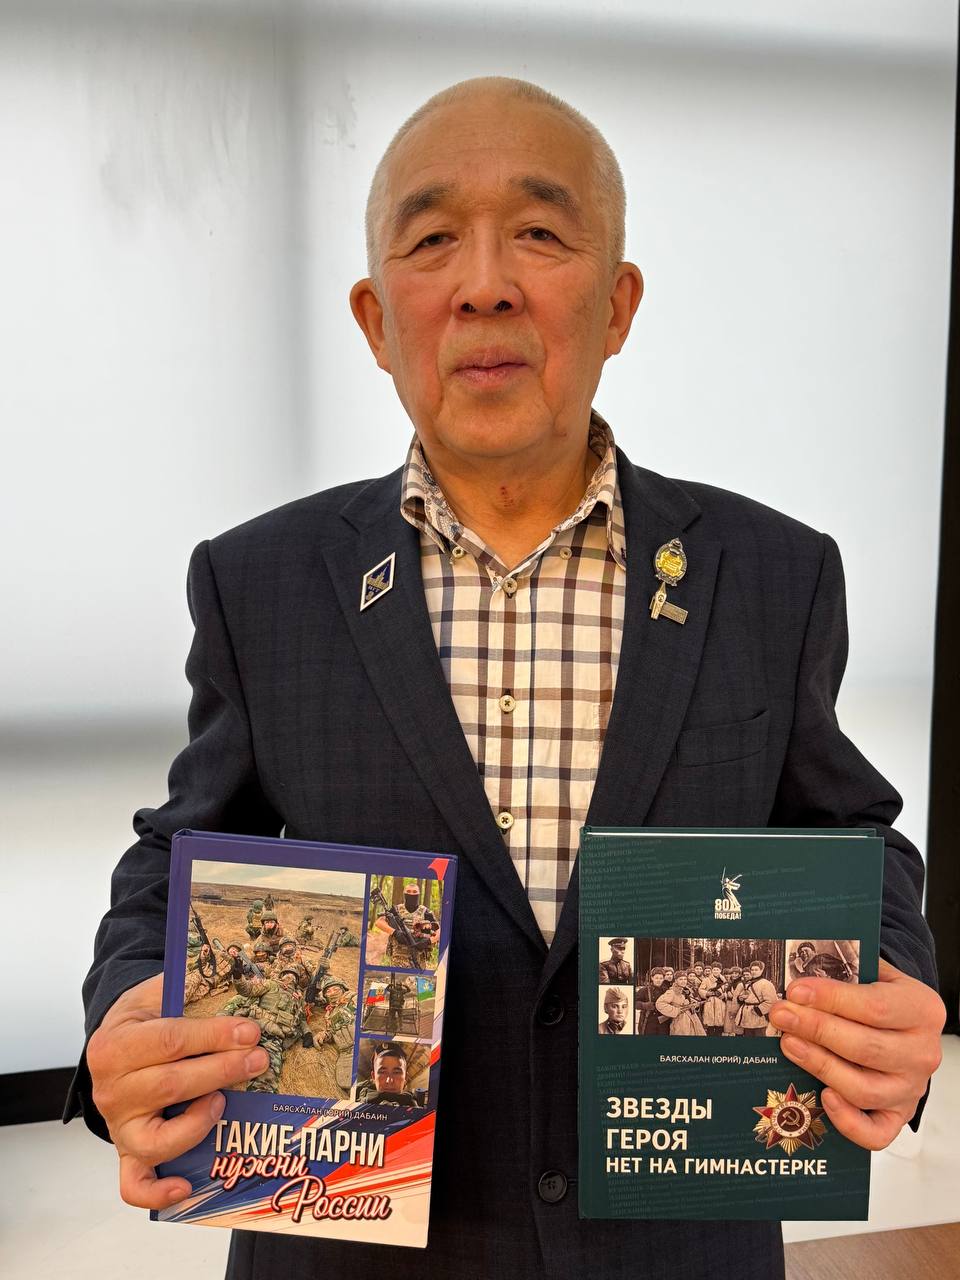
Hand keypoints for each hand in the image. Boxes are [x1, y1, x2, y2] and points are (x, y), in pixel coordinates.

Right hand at [86, 974, 268, 1209]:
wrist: (109, 1048)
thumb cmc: (141, 1020)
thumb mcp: (153, 992)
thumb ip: (185, 985)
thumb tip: (234, 975)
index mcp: (114, 1046)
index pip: (171, 1041)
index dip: (214, 1036)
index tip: (250, 1031)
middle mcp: (111, 1091)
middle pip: (172, 1085)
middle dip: (223, 1071)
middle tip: (258, 1059)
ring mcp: (119, 1127)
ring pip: (159, 1139)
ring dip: (199, 1124)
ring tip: (224, 1103)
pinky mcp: (127, 1153)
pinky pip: (135, 1184)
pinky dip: (158, 1193)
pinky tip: (186, 1187)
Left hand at [769, 959, 944, 1149]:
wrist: (906, 1025)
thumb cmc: (882, 997)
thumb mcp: (874, 974)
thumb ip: (846, 973)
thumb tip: (800, 977)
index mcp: (922, 1010)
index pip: (875, 1007)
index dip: (831, 999)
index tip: (796, 991)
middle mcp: (922, 1053)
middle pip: (865, 1048)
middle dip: (815, 1029)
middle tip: (781, 1015)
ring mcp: (911, 1088)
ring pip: (863, 1088)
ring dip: (819, 1065)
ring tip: (788, 1043)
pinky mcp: (897, 1115)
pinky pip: (875, 1133)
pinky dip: (848, 1121)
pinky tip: (823, 1097)